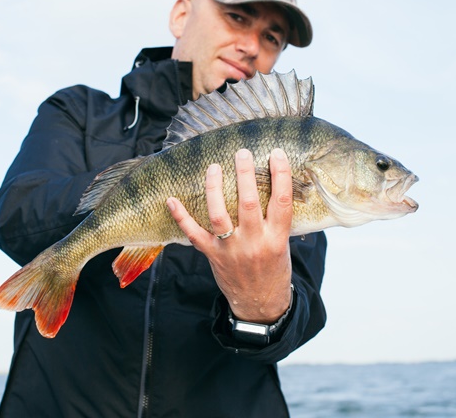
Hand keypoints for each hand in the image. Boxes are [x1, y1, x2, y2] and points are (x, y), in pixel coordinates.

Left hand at [166, 148, 292, 323]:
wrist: (260, 304)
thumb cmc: (274, 269)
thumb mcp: (284, 244)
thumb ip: (277, 219)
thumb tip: (275, 183)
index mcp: (277, 239)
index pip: (282, 202)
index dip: (281, 176)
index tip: (276, 154)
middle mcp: (254, 243)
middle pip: (249, 203)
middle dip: (245, 174)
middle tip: (242, 152)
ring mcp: (231, 250)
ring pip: (219, 215)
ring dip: (214, 189)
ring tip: (213, 167)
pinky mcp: (213, 256)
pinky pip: (194, 234)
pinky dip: (181, 217)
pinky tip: (172, 199)